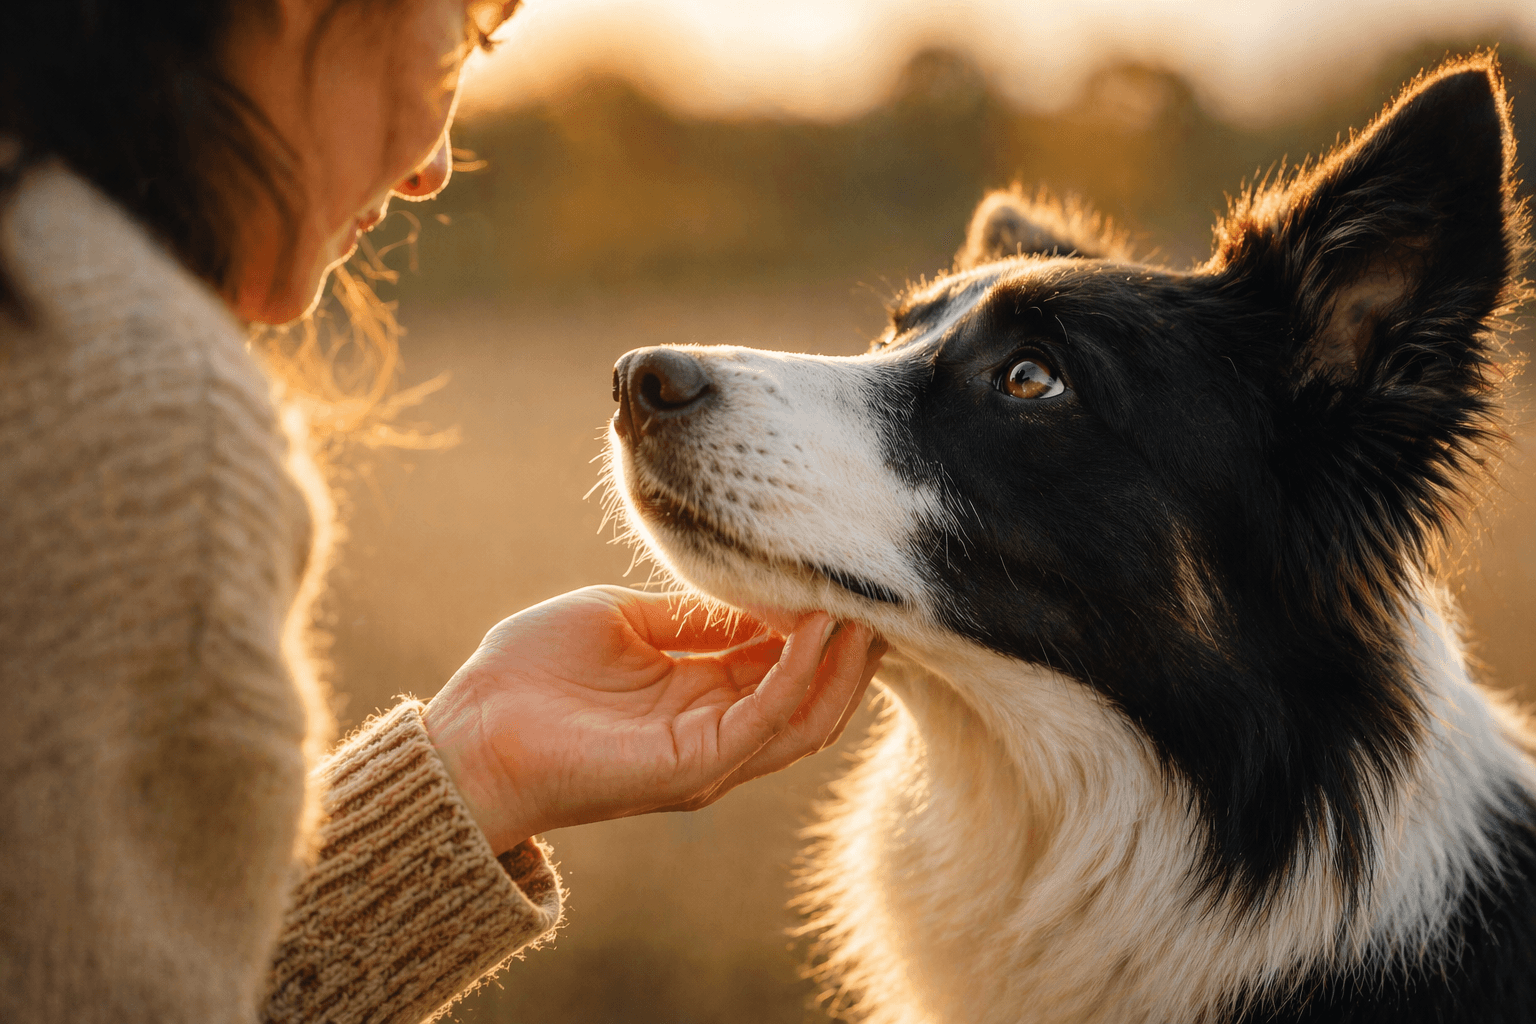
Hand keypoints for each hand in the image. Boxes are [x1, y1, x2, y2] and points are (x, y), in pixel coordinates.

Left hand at [424, 586, 884, 853]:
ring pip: (808, 714)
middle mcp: (716, 730)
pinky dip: (801, 671)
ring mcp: (710, 754)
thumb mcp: (620, 619)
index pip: (783, 659)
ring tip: (868, 602)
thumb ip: (687, 614)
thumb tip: (750, 586)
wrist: (468, 733)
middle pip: (813, 693)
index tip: (845, 566)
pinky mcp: (695, 765)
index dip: (819, 617)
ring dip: (843, 661)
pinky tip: (819, 622)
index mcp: (698, 695)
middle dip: (853, 643)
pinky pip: (768, 718)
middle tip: (884, 587)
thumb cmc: (529, 675)